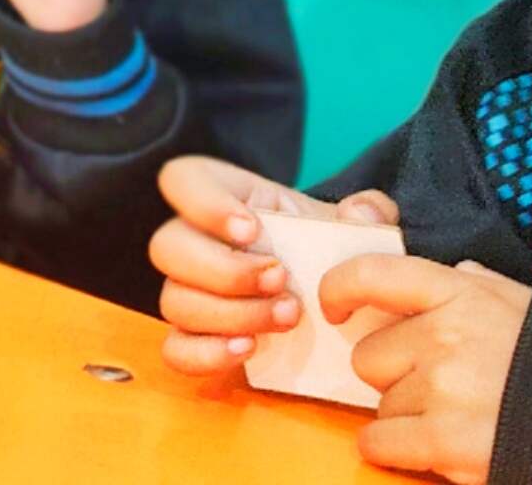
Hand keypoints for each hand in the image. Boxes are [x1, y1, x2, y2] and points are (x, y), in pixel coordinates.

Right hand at [151, 155, 400, 376]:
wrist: (331, 306)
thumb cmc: (326, 255)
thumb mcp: (349, 229)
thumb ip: (365, 215)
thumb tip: (364, 213)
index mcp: (227, 199)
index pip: (182, 179)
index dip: (203, 202)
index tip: (251, 229)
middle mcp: (195, 242)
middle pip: (166, 246)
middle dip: (225, 270)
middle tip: (280, 281)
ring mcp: (189, 292)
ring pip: (174, 300)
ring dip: (231, 314)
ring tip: (287, 319)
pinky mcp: (194, 338)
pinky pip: (175, 349)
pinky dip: (206, 353)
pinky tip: (250, 350)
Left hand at [325, 256, 530, 483]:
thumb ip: (484, 289)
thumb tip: (458, 274)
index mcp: (463, 294)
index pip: (375, 274)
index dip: (341, 289)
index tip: (334, 310)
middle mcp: (444, 334)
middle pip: (369, 355)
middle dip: (394, 376)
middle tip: (438, 390)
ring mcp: (442, 387)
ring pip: (381, 404)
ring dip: (406, 417)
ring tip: (457, 419)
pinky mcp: (444, 439)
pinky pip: (379, 442)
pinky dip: (389, 450)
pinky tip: (419, 449)